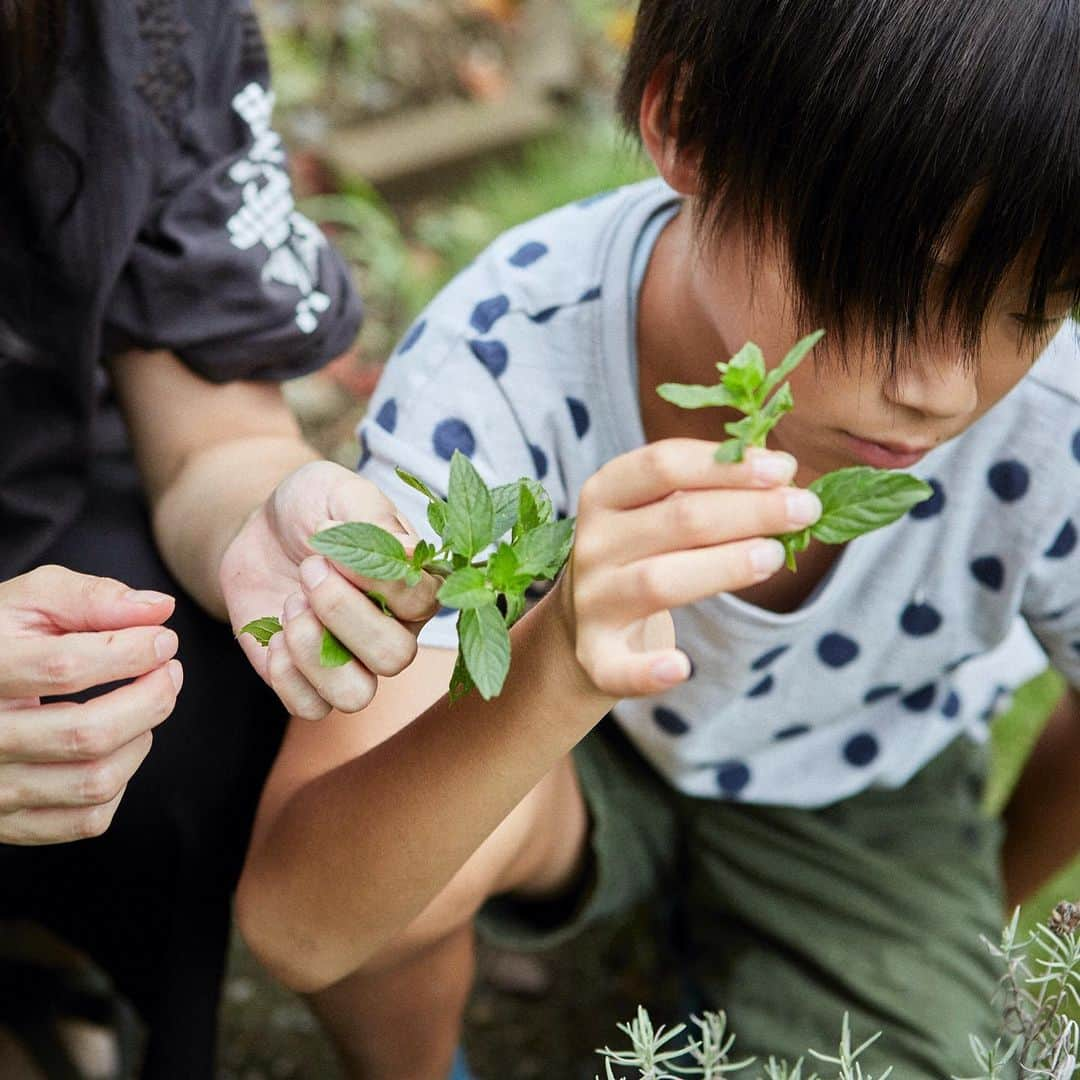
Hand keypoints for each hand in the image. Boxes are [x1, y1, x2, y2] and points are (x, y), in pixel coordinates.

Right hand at [0, 566, 181, 844]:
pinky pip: (87, 820)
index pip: (64, 666)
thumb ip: (93, 599)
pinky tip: (117, 747)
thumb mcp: (32, 602)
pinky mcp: (9, 823)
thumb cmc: (4, 640)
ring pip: (95, 781)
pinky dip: (119, 783)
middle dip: (150, 698)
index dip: (130, 652)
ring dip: (140, 739)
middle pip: (87, 733)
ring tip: (143, 705)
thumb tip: (159, 610)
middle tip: (170, 672)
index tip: (163, 640)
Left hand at [220, 461, 439, 719]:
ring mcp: (352, 662)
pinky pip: (309, 707)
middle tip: (308, 571)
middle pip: (394, 657)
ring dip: (313, 652)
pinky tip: (273, 634)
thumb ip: (373, 518)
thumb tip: (411, 555)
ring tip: (290, 606)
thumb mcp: (338, 492)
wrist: (261, 530)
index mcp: (414, 586)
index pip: (422, 603)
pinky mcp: (308, 680)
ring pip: (356, 696)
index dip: (378, 582)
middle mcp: (393, 631)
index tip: (333, 546)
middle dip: (341, 613)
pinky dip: (286, 675)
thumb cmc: (312, 508)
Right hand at [556, 441, 820, 698]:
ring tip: (775, 558)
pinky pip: (618, 668)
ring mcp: (592, 600)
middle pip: (676, 520)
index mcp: (604, 494)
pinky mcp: (595, 655)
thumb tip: (785, 476)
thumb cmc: (642, 553)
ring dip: (723, 567)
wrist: (585, 621)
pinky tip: (680, 668)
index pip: (663, 465)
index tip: (784, 467)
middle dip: (750, 511)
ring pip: (659, 581)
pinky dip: (647, 672)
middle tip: (806, 509)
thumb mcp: (658, 510)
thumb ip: (710, 491)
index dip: (726, 466)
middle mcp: (593, 543)